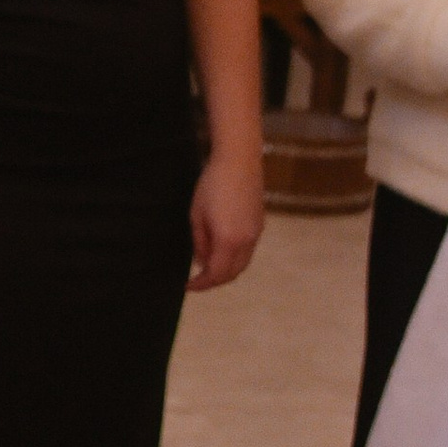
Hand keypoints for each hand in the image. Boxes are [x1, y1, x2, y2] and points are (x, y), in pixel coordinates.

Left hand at [188, 148, 264, 290]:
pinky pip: (248, 251)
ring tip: (208, 267)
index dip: (202, 284)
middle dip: (215, 281)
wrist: (239, 160)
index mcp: (229, 241)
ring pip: (243, 263)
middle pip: (233, 273)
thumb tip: (202, 262)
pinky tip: (221, 251)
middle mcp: (247, 242)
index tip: (188, 286)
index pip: (216, 274)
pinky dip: (234, 258)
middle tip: (197, 280)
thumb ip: (200, 243)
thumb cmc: (211, 185)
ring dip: (226, 270)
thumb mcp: (197, 215)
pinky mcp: (260, 224)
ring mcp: (256, 233)